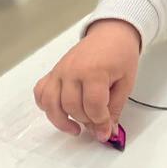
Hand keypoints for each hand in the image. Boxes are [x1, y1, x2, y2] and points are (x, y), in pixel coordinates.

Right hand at [34, 19, 140, 141]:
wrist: (111, 35)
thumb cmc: (121, 56)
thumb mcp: (126, 84)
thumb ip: (115, 108)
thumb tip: (108, 131)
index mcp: (94, 72)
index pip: (93, 106)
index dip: (100, 123)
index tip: (106, 133)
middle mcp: (72, 71)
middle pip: (72, 107)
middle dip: (85, 122)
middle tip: (98, 127)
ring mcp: (60, 71)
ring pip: (51, 103)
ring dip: (61, 121)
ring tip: (75, 129)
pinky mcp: (54, 72)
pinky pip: (41, 92)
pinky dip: (46, 106)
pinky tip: (59, 113)